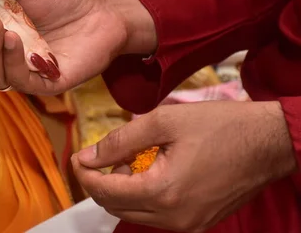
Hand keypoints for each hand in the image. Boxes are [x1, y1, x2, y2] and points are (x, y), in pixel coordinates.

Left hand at [72, 101, 297, 231]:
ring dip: (122, 191)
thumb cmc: (218, 126)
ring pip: (135, 214)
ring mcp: (189, 226)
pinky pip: (158, 216)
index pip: (105, 192)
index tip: (77, 157)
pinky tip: (148, 172)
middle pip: (116, 207)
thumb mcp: (162, 122)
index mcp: (162, 193)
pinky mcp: (199, 223)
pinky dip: (143, 197)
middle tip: (99, 157)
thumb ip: (119, 141)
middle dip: (100, 183)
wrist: (267, 142)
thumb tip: (88, 156)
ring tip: (126, 160)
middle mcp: (174, 218)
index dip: (84, 174)